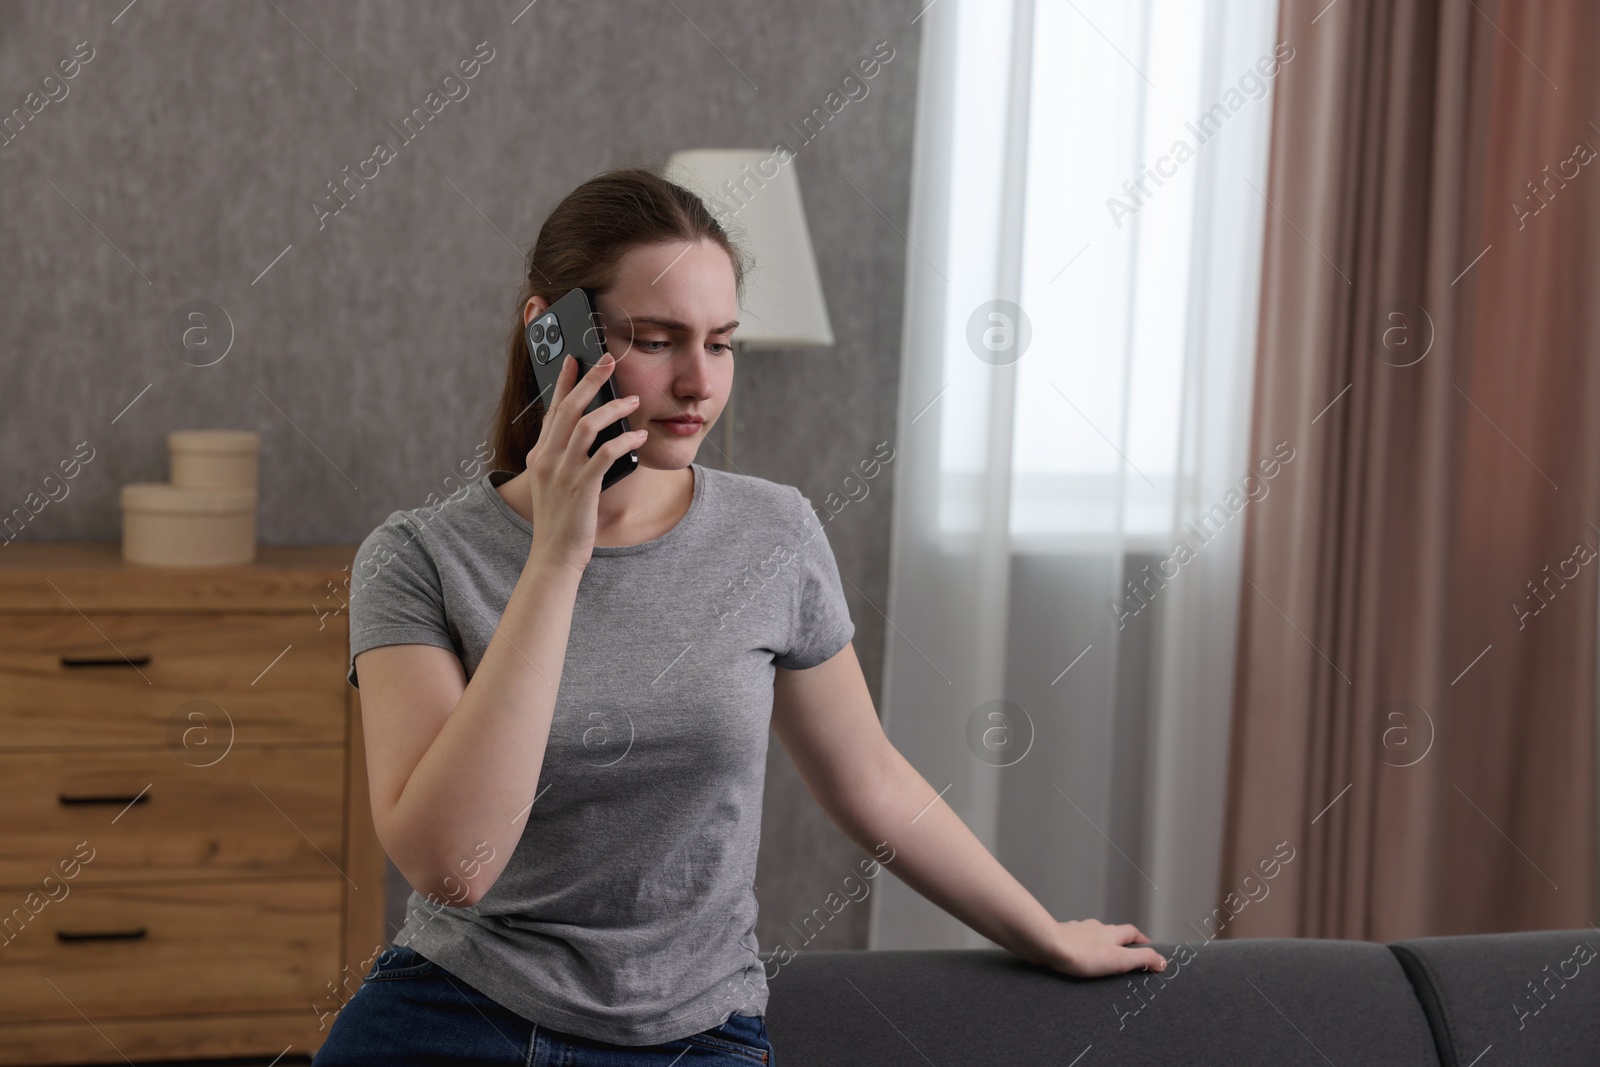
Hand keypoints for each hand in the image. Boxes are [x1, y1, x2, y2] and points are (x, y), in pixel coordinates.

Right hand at [522, 352, 646, 573]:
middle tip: (607, 361)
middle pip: (568, 409)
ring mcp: (563, 472)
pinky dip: (624, 440)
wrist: (554, 555)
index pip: (552, 410)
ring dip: (612, 409)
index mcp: (539, 456)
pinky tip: (638, 436)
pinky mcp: (582, 487)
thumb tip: (589, 432)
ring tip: (632, 400)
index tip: (574, 359)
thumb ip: (565, 457)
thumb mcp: (554, 483)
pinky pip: (605, 454)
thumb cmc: (560, 520)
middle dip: (589, 380)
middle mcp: (547, 459)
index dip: (564, 383)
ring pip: (586, 426)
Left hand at [1046, 919, 1167, 978]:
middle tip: (1124, 958)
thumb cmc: (1083, 954)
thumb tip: (1164, 961)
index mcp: (1111, 933)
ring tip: (1099, 961)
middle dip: (1119, 943)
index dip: (1141, 940)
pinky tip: (1076, 959)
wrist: (1049, 945)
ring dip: (1098, 945)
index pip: (1132, 932)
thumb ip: (1142, 959)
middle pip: (1112, 933)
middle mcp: (1095, 927)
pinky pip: (1074, 942)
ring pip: (1092, 936)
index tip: (1148, 948)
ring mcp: (1077, 930)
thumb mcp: (1119, 960)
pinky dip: (1079, 948)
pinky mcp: (1062, 937)